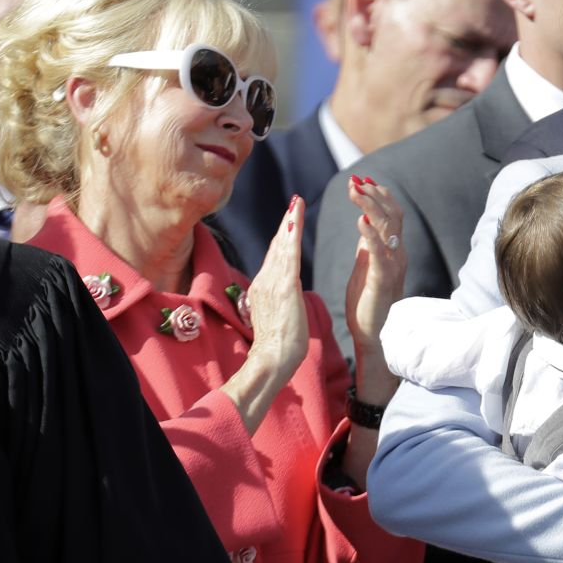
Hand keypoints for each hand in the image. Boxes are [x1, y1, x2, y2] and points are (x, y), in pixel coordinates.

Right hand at [223, 196, 308, 432]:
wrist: (272, 360)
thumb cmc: (279, 345)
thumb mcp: (279, 315)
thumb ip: (280, 299)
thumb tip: (285, 292)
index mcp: (265, 287)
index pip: (276, 256)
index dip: (283, 236)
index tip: (290, 219)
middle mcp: (265, 281)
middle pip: (277, 246)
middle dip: (286, 223)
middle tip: (295, 202)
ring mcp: (272, 284)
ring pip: (282, 247)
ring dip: (289, 223)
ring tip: (296, 204)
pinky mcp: (284, 289)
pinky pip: (288, 259)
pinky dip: (291, 240)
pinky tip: (295, 224)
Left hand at [344, 175, 407, 375]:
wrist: (374, 334)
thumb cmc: (367, 302)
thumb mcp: (367, 265)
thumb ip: (369, 244)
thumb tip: (366, 220)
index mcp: (392, 251)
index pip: (392, 214)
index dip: (380, 195)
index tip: (362, 179)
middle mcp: (397, 255)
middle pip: (392, 215)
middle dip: (373, 195)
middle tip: (355, 180)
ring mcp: (393, 267)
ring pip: (388, 228)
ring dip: (370, 206)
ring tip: (355, 191)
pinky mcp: (383, 280)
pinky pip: (379, 253)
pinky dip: (371, 234)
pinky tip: (360, 220)